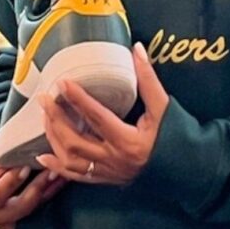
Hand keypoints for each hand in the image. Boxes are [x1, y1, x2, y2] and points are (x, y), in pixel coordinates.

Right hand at [0, 146, 68, 228]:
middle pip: (20, 206)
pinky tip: (64, 179)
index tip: (25, 167)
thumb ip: (4, 159)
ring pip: (35, 207)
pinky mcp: (27, 219)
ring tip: (62, 172)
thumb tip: (23, 146)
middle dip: (38, 187)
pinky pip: (42, 206)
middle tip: (51, 170)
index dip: (12, 182)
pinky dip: (53, 191)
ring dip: (51, 188)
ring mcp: (12, 221)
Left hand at [36, 42, 169, 186]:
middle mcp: (114, 159)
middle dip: (56, 119)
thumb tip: (136, 49)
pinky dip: (57, 166)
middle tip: (45, 98)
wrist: (185, 169)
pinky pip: (75, 177)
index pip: (97, 117)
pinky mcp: (106, 179)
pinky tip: (43, 156)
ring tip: (45, 118)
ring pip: (71, 160)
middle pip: (75, 141)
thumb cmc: (176, 136)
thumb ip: (148, 79)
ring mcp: (108, 172)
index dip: (78, 99)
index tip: (63, 83)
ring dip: (54, 138)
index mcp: (128, 140)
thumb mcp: (164, 106)